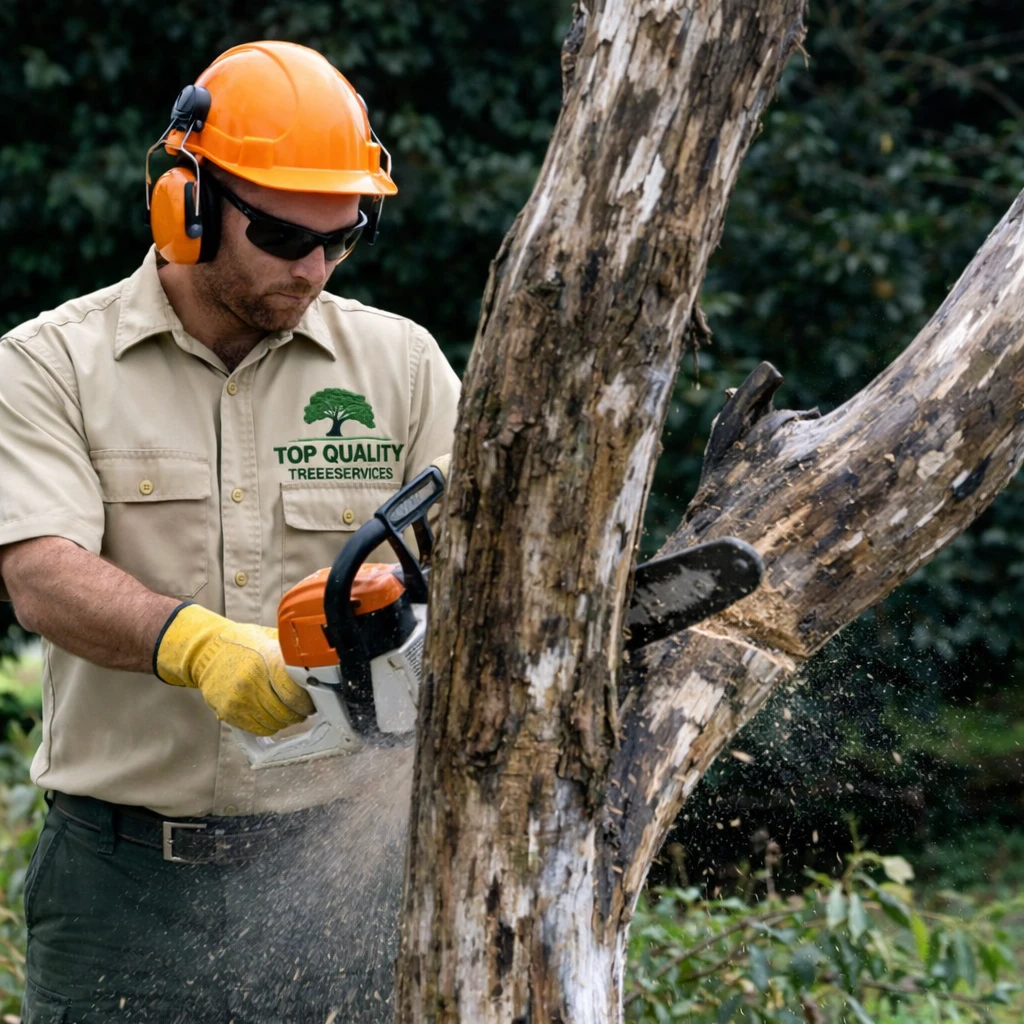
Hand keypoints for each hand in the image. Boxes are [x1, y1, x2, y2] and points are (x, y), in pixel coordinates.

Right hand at [154, 604, 314, 735]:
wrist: (206, 650)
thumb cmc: (242, 643)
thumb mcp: (269, 639)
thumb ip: (290, 654)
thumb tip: (318, 666)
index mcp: (266, 662)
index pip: (294, 694)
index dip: (307, 703)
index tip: (312, 702)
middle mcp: (251, 682)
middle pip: (286, 712)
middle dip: (298, 713)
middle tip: (302, 708)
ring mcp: (238, 700)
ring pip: (274, 724)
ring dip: (284, 721)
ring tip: (286, 710)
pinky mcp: (228, 712)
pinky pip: (258, 729)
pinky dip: (269, 725)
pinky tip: (270, 714)